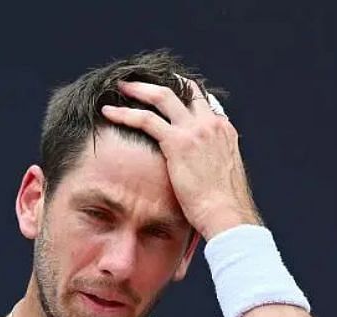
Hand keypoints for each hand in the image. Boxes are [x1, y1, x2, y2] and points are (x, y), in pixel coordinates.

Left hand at [100, 78, 259, 238]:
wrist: (227, 214)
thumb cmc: (222, 205)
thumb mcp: (221, 174)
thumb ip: (208, 160)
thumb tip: (195, 166)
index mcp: (223, 130)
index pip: (202, 100)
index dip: (182, 92)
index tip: (163, 91)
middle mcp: (211, 124)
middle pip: (184, 89)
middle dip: (159, 83)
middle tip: (138, 82)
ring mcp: (196, 130)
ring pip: (163, 96)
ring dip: (139, 89)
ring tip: (120, 87)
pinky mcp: (178, 142)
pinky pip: (146, 119)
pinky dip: (125, 113)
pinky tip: (109, 112)